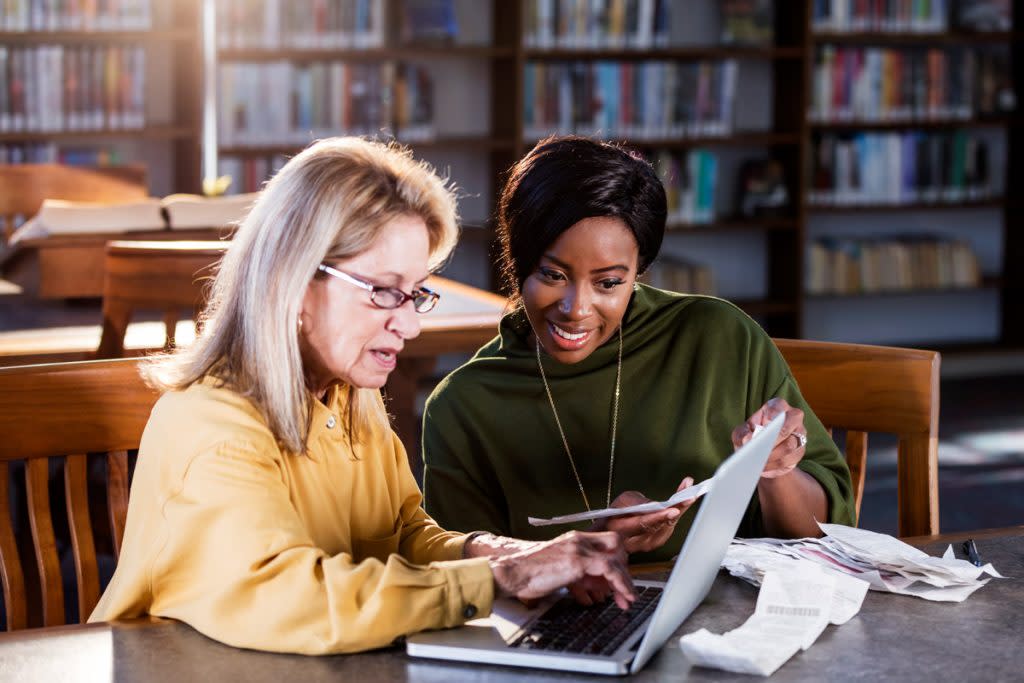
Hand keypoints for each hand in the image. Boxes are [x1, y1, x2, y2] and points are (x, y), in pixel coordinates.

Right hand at [489, 530, 634, 609]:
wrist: (512, 572)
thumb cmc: (530, 574)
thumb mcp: (561, 570)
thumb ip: (581, 574)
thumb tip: (598, 586)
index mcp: (574, 538)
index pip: (607, 541)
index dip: (618, 560)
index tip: (621, 579)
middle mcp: (579, 539)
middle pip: (616, 545)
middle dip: (625, 568)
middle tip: (625, 589)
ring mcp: (578, 548)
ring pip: (616, 558)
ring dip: (625, 581)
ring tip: (627, 599)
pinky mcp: (577, 561)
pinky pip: (609, 569)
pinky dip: (620, 583)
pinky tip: (622, 595)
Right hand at [592, 477, 695, 553]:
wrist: (615, 527)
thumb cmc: (617, 512)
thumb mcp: (623, 501)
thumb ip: (636, 503)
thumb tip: (655, 505)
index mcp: (621, 529)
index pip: (642, 524)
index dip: (658, 517)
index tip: (673, 509)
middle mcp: (635, 541)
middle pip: (659, 526)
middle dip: (676, 510)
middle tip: (688, 497)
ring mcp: (647, 544)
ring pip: (668, 527)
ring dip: (681, 509)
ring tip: (689, 493)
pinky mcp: (657, 542)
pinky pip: (670, 527)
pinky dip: (679, 512)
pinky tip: (685, 500)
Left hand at [731, 397, 806, 478]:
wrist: (762, 451)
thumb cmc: (752, 435)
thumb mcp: (742, 432)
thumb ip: (742, 433)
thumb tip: (747, 440)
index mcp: (777, 406)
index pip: (778, 407)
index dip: (772, 415)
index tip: (764, 424)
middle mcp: (793, 417)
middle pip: (787, 427)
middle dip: (772, 439)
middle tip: (759, 448)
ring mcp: (799, 434)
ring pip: (789, 445)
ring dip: (772, 455)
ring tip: (758, 460)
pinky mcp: (800, 450)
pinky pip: (790, 459)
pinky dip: (775, 464)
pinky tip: (764, 466)